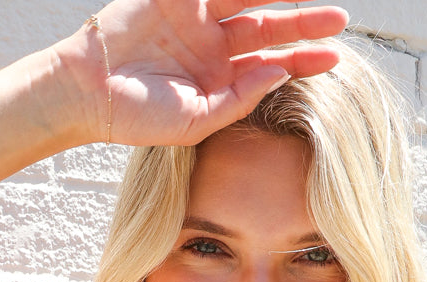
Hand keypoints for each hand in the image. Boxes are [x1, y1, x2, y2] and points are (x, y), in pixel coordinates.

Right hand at [58, 0, 347, 147]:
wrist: (86, 92)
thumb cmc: (137, 117)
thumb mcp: (197, 120)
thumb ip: (239, 98)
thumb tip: (280, 71)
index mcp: (220, 78)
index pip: (271, 65)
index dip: (304, 60)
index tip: (336, 58)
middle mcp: (213, 45)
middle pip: (269, 26)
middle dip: (304, 22)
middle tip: (341, 18)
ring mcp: (194, 16)